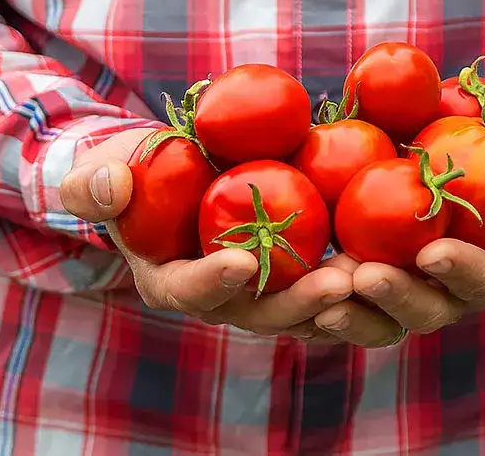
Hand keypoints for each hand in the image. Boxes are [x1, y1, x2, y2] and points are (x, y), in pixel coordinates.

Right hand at [58, 128, 352, 340]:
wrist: (171, 176)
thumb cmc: (133, 174)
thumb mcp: (104, 171)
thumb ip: (94, 184)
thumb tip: (112, 184)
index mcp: (169, 281)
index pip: (188, 292)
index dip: (212, 281)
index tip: (241, 260)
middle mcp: (219, 298)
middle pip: (260, 314)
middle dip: (298, 302)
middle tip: (337, 282)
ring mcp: (259, 292)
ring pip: (302, 309)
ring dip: (339, 298)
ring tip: (374, 273)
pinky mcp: (292, 275)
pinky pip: (325, 286)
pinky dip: (356, 278)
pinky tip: (390, 257)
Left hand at [311, 128, 484, 346]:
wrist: (435, 182)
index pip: (481, 283)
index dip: (461, 271)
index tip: (434, 252)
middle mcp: (441, 300)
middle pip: (422, 314)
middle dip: (396, 298)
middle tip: (365, 275)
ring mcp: (395, 307)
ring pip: (373, 325)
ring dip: (350, 316)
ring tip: (322, 295)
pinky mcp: (355, 303)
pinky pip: (334, 317)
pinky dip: (312, 312)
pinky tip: (289, 298)